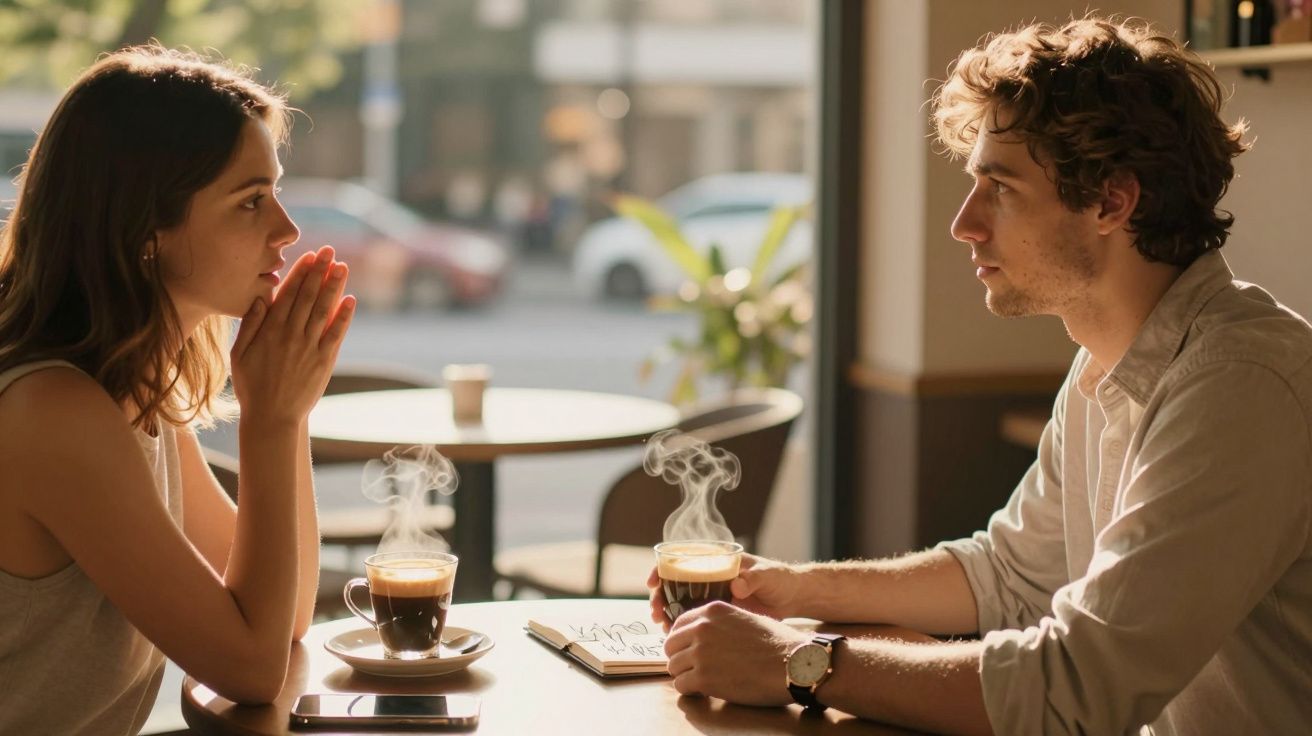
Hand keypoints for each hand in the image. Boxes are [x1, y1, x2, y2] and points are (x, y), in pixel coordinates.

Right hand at [230, 245, 355, 424]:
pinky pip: (335, 334)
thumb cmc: (252, 386)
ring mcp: (308, 348)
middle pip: (308, 296)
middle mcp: (290, 335)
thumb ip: (250, 324)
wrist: (271, 418)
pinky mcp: (323, 361)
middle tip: (329, 250)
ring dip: (334, 286)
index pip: (287, 294)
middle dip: (319, 271)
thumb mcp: (239, 354)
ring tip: (342, 266)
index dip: (300, 273)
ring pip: (323, 310)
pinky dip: (343, 316)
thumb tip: (260, 297)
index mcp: (269, 331)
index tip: (309, 255)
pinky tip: (350, 299)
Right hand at [648, 554, 800, 630]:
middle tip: (656, 611)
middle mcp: (709, 576)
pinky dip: (681, 625)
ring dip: (666, 611)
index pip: (681, 558)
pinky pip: (693, 618)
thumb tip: (737, 585)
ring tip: (661, 624)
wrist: (792, 599)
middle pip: (674, 582)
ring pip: (680, 601)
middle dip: (659, 595)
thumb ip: (753, 578)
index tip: (653, 581)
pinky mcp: (716, 614)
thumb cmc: (779, 579)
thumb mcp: (767, 574)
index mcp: (717, 560)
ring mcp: (711, 595)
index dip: (661, 568)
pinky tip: (674, 634)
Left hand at [664, 601, 807, 705]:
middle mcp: (701, 628)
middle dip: (681, 658)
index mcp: (711, 611)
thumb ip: (720, 623)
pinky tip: (706, 691)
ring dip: (686, 675)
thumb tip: (705, 634)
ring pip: (673, 666)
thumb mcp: (745, 618)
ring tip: (703, 681)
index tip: (689, 650)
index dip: (682, 640)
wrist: (793, 664)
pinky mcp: (704, 678)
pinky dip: (691, 691)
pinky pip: (681, 686)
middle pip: (671, 646)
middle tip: (695, 668)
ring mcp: (700, 653)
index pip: (678, 624)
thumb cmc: (777, 643)